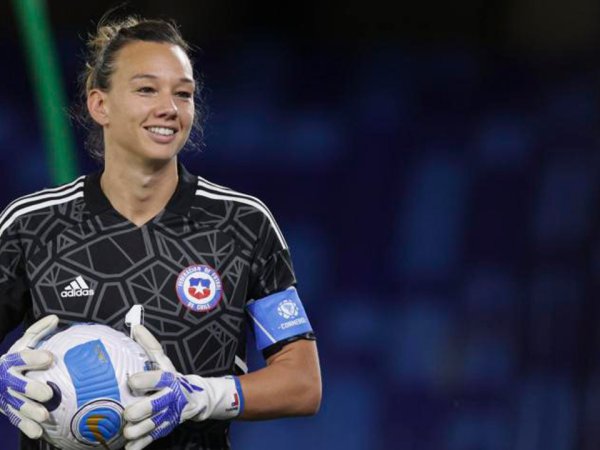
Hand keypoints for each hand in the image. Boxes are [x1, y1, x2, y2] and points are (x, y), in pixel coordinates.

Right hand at [0, 315, 58, 438]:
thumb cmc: (15, 359)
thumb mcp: (22, 344)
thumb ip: (38, 332)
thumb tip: (56, 318)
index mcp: (11, 361)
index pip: (21, 358)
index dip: (33, 357)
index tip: (49, 358)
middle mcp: (6, 379)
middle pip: (18, 385)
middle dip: (31, 389)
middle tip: (47, 393)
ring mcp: (5, 396)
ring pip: (16, 405)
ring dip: (30, 411)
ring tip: (45, 415)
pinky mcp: (6, 410)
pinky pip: (16, 420)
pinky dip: (26, 427)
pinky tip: (38, 432)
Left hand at [123, 325, 242, 449]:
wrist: (196, 398)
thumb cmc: (172, 376)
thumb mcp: (164, 360)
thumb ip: (149, 345)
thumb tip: (135, 326)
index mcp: (169, 379)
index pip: (159, 377)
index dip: (147, 380)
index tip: (131, 381)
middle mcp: (170, 397)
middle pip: (156, 404)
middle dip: (143, 409)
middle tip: (128, 413)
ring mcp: (168, 414)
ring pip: (154, 424)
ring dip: (141, 430)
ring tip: (127, 433)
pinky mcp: (165, 428)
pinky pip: (153, 438)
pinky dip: (142, 444)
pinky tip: (130, 449)